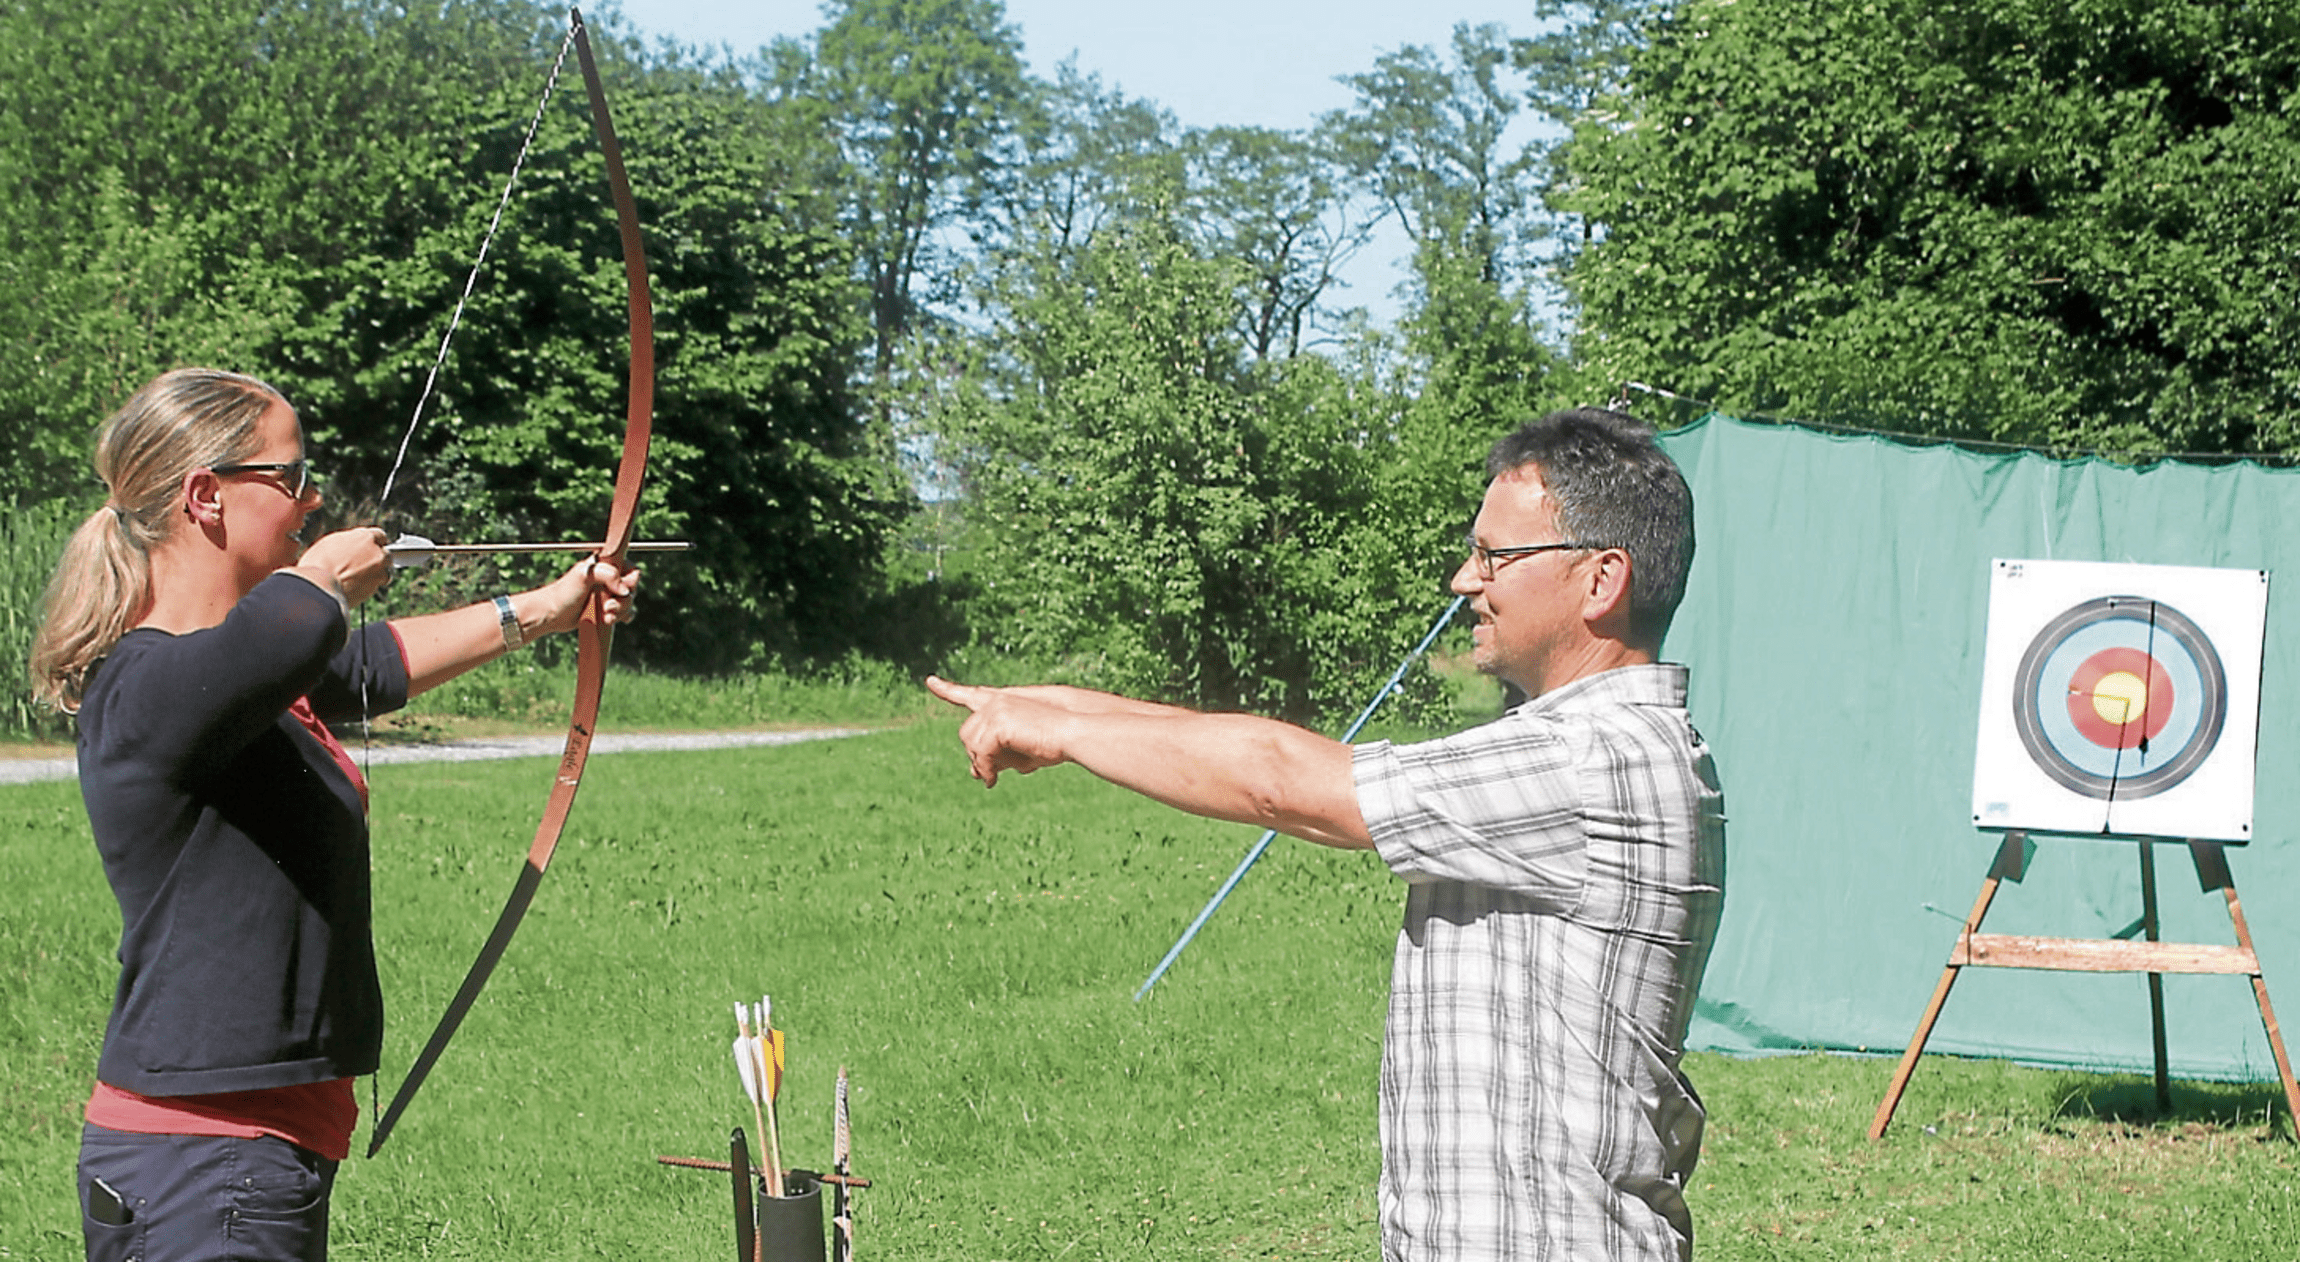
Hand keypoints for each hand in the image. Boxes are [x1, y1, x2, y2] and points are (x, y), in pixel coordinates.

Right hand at [296, 527, 391, 606]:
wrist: (320, 585)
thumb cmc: (318, 563)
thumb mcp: (330, 544)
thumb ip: (348, 543)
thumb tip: (351, 547)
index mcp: (364, 537)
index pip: (379, 535)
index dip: (374, 542)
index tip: (370, 547)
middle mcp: (376, 552)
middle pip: (385, 554)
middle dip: (378, 559)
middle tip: (364, 565)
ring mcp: (379, 570)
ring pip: (385, 571)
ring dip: (377, 574)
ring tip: (359, 579)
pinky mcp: (376, 586)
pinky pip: (377, 585)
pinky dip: (369, 586)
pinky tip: (356, 587)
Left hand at [527, 555, 641, 636]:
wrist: (552, 613)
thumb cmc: (564, 592)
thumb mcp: (584, 575)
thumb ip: (608, 575)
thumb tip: (626, 591)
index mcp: (605, 564)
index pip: (631, 569)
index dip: (630, 581)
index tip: (620, 589)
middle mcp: (609, 578)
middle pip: (632, 589)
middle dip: (623, 600)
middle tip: (608, 606)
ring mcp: (608, 594)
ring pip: (629, 602)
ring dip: (620, 611)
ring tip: (605, 615)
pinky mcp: (607, 608)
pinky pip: (624, 613)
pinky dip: (620, 617)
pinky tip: (608, 619)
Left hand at [924, 675, 1071, 787]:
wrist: (1075, 732)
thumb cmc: (1055, 742)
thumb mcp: (1021, 751)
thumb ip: (997, 757)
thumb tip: (973, 773)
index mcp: (1003, 701)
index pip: (970, 695)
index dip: (948, 689)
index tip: (930, 681)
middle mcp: (996, 700)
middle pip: (967, 734)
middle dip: (976, 757)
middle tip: (990, 778)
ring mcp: (995, 708)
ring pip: (970, 744)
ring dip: (982, 764)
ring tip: (997, 777)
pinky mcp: (997, 720)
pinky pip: (979, 752)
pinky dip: (984, 768)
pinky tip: (993, 780)